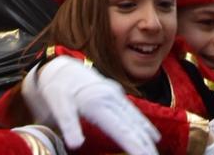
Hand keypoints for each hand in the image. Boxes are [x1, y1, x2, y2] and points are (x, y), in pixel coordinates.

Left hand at [23, 58, 158, 154]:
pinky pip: (133, 112)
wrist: (59, 67)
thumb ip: (68, 124)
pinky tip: (152, 134)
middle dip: (145, 144)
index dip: (135, 145)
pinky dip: (144, 124)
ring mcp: (114, 95)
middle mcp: (111, 98)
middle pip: (133, 125)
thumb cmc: (57, 88)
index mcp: (98, 103)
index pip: (121, 130)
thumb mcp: (58, 106)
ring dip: (147, 136)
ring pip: (136, 118)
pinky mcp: (114, 94)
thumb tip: (76, 145)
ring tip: (156, 151)